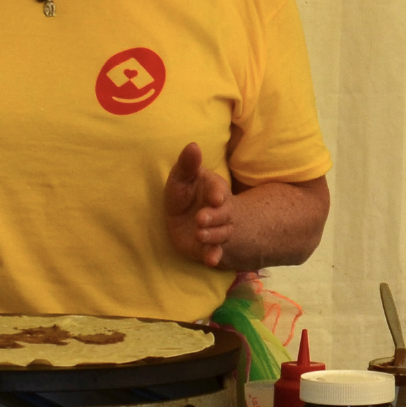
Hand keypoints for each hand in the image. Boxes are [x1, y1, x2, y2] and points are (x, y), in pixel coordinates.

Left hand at [164, 143, 233, 267]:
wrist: (190, 222)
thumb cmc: (186, 195)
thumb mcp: (182, 179)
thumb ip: (187, 165)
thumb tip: (193, 145)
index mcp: (213, 189)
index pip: (218, 189)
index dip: (216, 193)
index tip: (215, 198)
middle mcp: (220, 210)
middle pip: (223, 213)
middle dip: (215, 216)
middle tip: (201, 219)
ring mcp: (218, 229)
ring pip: (222, 232)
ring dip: (213, 235)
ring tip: (200, 235)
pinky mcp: (211, 246)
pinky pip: (216, 251)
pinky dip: (214, 255)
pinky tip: (211, 260)